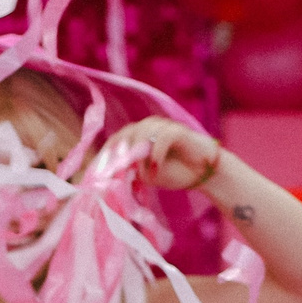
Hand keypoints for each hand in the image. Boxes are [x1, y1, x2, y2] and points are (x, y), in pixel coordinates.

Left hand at [107, 116, 221, 191]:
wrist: (203, 173)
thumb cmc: (174, 172)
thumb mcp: (146, 175)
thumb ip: (131, 171)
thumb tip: (111, 175)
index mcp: (137, 135)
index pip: (116, 139)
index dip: (106, 154)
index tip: (99, 173)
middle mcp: (148, 127)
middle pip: (125, 135)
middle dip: (120, 155)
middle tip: (118, 174)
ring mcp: (163, 126)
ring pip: (141, 134)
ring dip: (139, 158)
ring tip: (144, 176)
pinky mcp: (178, 131)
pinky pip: (162, 139)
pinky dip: (156, 156)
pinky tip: (156, 170)